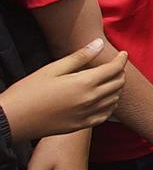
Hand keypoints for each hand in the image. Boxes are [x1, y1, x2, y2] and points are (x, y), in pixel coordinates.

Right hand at [0, 37, 126, 138]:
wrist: (12, 120)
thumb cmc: (28, 91)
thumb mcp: (52, 69)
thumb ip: (79, 57)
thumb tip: (99, 44)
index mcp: (84, 83)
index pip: (114, 69)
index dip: (121, 59)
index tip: (123, 53)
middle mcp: (90, 100)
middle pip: (118, 84)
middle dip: (120, 72)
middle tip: (116, 65)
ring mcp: (86, 115)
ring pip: (114, 100)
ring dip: (117, 88)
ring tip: (111, 80)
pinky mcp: (81, 125)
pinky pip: (105, 115)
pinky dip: (110, 105)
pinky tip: (105, 100)